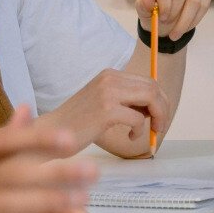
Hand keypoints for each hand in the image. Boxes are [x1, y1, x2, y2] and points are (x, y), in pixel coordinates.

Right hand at [36, 68, 169, 155]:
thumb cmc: (77, 123)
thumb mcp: (103, 102)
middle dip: (163, 108)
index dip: (160, 99)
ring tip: (150, 131)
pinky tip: (130, 137)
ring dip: (158, 117)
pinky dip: (140, 130)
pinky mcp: (106, 111)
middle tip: (160, 126)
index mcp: (110, 75)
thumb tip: (156, 107)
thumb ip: (126, 100)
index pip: (148, 80)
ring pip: (151, 98)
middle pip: (153, 87)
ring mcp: (107, 93)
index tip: (160, 116)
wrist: (50, 133)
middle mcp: (109, 79)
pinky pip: (137, 118)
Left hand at [137, 0, 210, 39]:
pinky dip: (196, 18)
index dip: (164, 2)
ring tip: (177, 31)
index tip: (162, 18)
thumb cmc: (153, 7)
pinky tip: (187, 25)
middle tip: (168, 25)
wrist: (166, 12)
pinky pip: (205, 3)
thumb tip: (148, 1)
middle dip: (175, 13)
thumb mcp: (142, 9)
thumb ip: (143, 5)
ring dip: (186, 19)